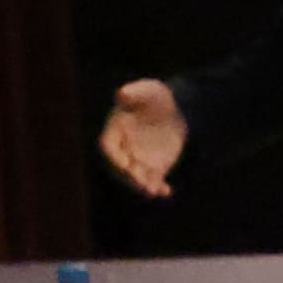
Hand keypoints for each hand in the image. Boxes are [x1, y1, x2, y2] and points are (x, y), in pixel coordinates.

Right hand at [98, 79, 187, 200]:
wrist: (174, 109)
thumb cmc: (156, 97)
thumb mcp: (148, 91)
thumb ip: (135, 93)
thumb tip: (122, 93)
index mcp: (115, 129)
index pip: (108, 146)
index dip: (115, 156)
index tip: (126, 163)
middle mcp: (123, 148)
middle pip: (121, 167)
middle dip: (130, 175)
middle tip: (142, 181)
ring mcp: (137, 159)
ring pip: (136, 177)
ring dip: (144, 185)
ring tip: (153, 190)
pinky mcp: (153, 168)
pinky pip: (153, 181)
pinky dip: (158, 187)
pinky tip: (166, 191)